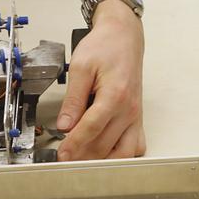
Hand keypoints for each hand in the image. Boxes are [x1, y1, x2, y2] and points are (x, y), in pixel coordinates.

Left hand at [57, 0, 145, 159]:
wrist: (123, 37)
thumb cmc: (104, 47)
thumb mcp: (80, 68)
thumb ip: (73, 99)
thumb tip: (64, 124)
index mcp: (115, 96)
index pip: (91, 129)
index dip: (74, 144)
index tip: (61, 154)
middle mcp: (129, 109)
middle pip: (105, 144)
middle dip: (83, 156)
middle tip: (65, 160)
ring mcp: (135, 115)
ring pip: (123, 151)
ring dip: (103, 161)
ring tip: (81, 161)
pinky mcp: (137, 117)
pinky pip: (135, 145)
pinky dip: (121, 155)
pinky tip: (105, 155)